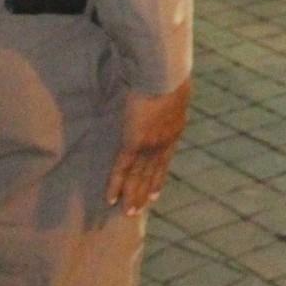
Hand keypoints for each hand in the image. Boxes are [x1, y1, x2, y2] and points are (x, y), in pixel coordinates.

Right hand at [107, 81, 193, 215]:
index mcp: (174, 130)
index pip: (164, 161)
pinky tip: (111, 199)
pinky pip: (122, 169)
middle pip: (152, 174)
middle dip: (143, 192)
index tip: (154, 194)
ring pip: (137, 177)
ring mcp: (149, 145)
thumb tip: (164, 94)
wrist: (165, 73)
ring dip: (131, 196)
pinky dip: (116, 185)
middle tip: (137, 210)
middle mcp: (163, 143)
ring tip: (126, 213)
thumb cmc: (168, 72)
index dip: (158, 179)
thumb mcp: (173, 89)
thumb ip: (168, 98)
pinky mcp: (133, 142)